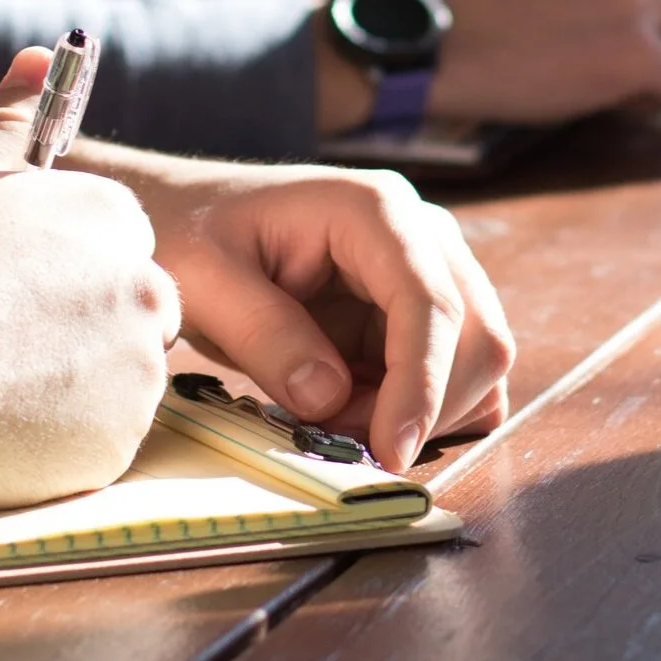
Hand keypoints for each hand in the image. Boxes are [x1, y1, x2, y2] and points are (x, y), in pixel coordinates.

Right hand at [0, 48, 180, 510]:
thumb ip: (10, 117)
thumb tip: (39, 55)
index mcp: (112, 218)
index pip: (117, 245)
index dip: (61, 272)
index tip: (10, 291)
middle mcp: (144, 287)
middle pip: (131, 311)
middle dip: (80, 328)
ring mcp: (138, 368)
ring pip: (119, 377)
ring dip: (72, 383)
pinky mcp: (121, 440)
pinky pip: (101, 438)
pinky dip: (62, 438)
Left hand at [81, 150, 515, 469]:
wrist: (183, 217)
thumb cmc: (189, 233)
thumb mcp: (204, 281)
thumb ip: (266, 336)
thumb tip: (330, 399)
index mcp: (374, 209)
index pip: (430, 302)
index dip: (421, 383)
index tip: (390, 451)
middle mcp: (420, 234)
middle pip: (477, 335)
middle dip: (423, 406)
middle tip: (339, 440)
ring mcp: (427, 272)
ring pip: (475, 362)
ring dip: (420, 413)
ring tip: (334, 420)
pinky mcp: (416, 313)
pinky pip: (454, 375)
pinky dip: (421, 411)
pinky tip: (358, 414)